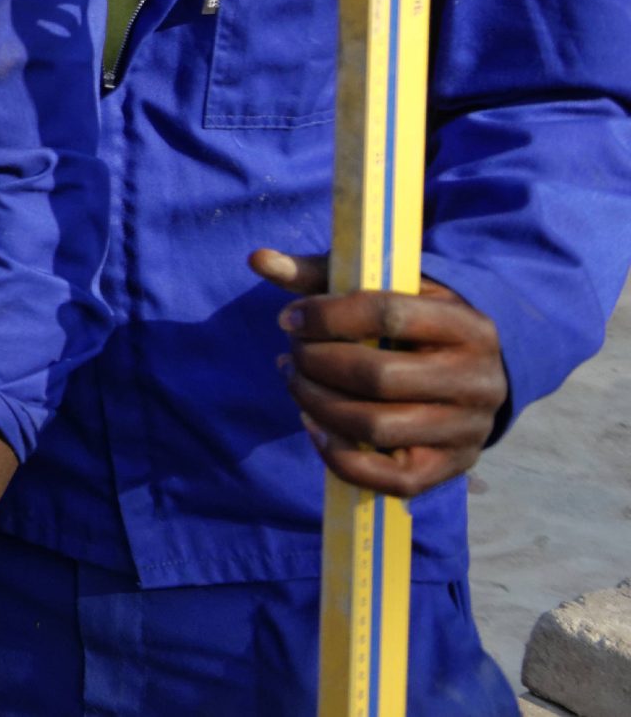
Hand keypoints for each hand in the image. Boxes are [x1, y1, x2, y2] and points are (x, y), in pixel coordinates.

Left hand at [249, 248, 509, 496]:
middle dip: (317, 364)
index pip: (388, 314)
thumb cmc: (414, 324)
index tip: (288, 318)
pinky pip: (389, 478)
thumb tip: (258, 259)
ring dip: (318, 404)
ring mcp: (468, 430)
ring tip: (294, 381)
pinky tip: (311, 423)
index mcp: (468, 325)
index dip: (327, 316)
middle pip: (378, 376)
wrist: (472, 375)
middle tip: (291, 354)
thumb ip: (321, 274)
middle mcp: (478, 381)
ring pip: (376, 426)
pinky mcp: (450, 468)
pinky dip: (338, 454)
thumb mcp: (382, 289)